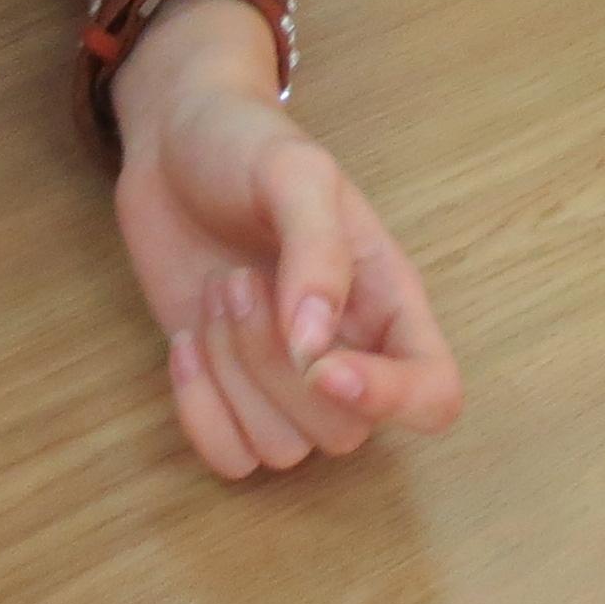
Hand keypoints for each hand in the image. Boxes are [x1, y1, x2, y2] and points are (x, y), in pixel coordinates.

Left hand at [109, 13, 462, 479]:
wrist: (171, 145)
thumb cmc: (246, 147)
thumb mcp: (294, 172)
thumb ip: (316, 253)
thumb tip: (315, 349)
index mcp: (388, 302)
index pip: (434, 395)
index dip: (392, 400)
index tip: (323, 367)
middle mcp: (348, 354)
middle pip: (343, 433)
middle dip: (273, 366)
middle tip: (236, 282)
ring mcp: (284, 383)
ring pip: (280, 449)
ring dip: (232, 375)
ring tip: (216, 293)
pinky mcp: (227, 394)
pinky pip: (229, 458)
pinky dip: (198, 410)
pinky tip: (183, 344)